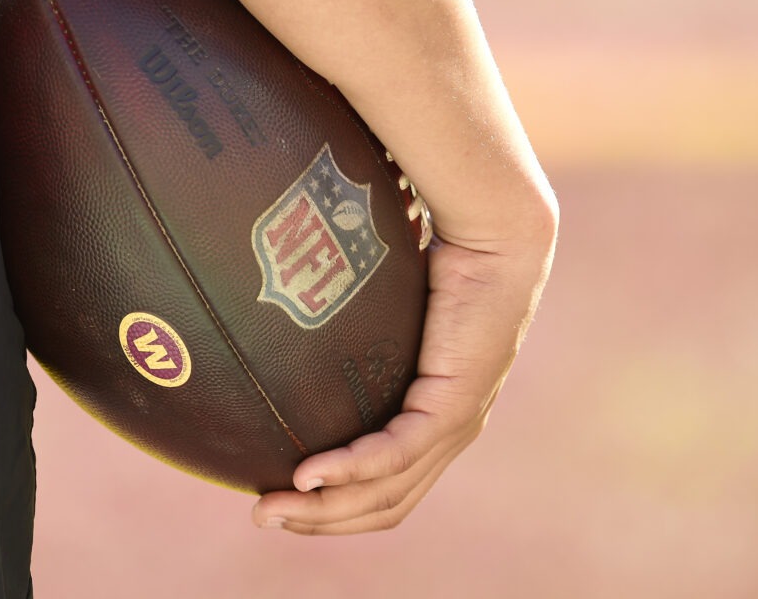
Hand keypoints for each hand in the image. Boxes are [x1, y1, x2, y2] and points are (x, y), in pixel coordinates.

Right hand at [251, 224, 555, 534]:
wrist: (494, 238)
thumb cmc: (438, 263)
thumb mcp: (384, 314)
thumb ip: (349, 332)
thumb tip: (291, 312)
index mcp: (436, 419)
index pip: (387, 489)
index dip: (336, 508)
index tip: (282, 503)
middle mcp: (448, 435)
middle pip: (384, 506)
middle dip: (320, 520)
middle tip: (263, 518)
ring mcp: (455, 425)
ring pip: (387, 492)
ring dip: (325, 508)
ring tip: (273, 508)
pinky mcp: (453, 405)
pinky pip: (395, 453)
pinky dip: (347, 470)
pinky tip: (306, 476)